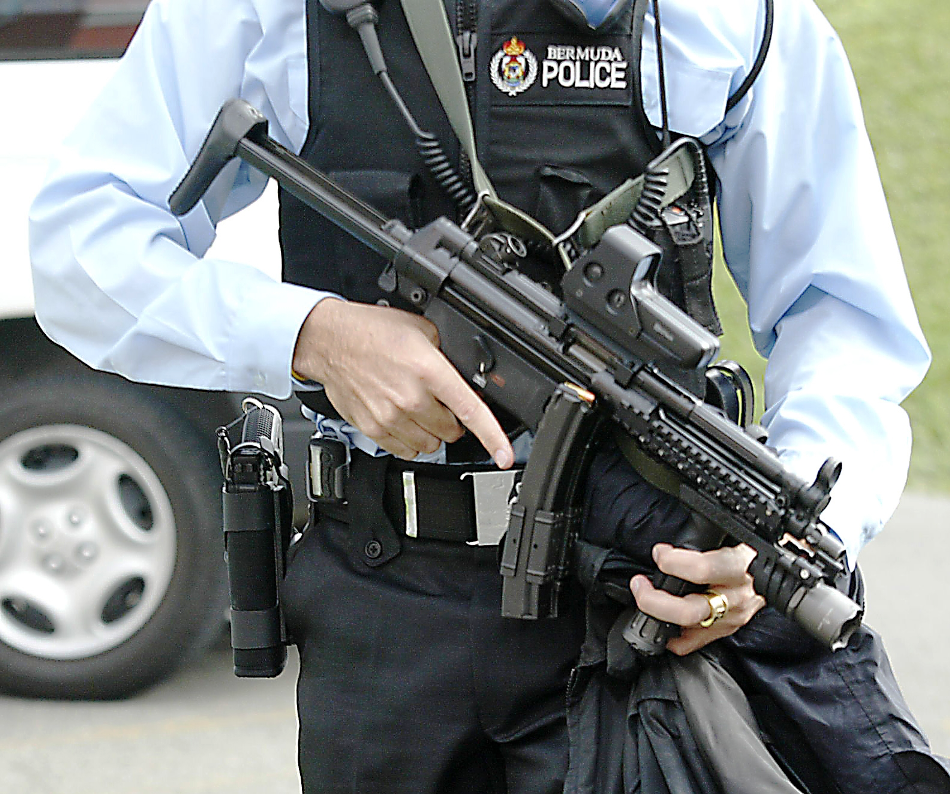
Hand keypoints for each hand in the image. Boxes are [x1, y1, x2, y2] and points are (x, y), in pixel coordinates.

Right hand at [292, 298, 513, 466]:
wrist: (331, 341)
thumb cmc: (373, 332)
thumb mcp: (423, 330)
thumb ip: (447, 356)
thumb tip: (466, 375)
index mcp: (430, 371)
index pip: (470, 411)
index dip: (493, 438)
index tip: (505, 456)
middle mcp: (412, 398)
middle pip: (452, 432)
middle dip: (452, 420)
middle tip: (439, 402)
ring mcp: (391, 417)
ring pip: (430, 445)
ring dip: (432, 432)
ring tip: (419, 409)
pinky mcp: (373, 428)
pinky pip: (405, 450)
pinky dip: (411, 441)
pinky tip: (405, 421)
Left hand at [629, 543, 765, 654]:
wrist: (775, 576)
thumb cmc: (747, 555)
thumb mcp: (731, 540)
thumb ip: (702, 546)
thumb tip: (665, 549)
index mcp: (738, 567)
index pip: (702, 569)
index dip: (672, 562)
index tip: (659, 553)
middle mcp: (736, 597)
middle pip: (689, 610)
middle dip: (654, 599)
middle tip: (639, 584)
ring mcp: (731, 619)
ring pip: (688, 627)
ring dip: (657, 614)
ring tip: (644, 597)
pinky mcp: (725, 632)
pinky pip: (691, 643)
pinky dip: (671, 635)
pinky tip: (662, 623)